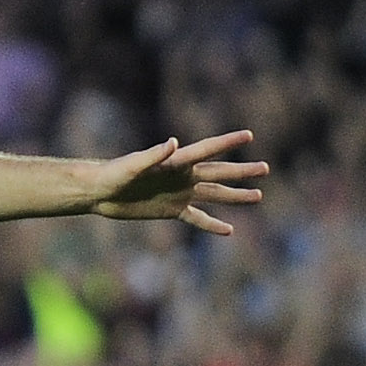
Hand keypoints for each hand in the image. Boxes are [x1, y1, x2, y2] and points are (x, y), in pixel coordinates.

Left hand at [86, 131, 266, 235]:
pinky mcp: (171, 211)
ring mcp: (179, 194)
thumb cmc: (114, 173)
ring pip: (214, 195)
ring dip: (236, 196)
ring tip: (258, 196)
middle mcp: (183, 176)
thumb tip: (174, 143)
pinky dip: (212, 224)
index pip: (207, 149)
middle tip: (265, 169)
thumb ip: (154, 154)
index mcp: (176, 162)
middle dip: (242, 172)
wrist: (100, 192)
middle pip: (218, 173)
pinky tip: (229, 230)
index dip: (227, 142)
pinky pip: (197, 218)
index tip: (248, 135)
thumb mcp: (134, 165)